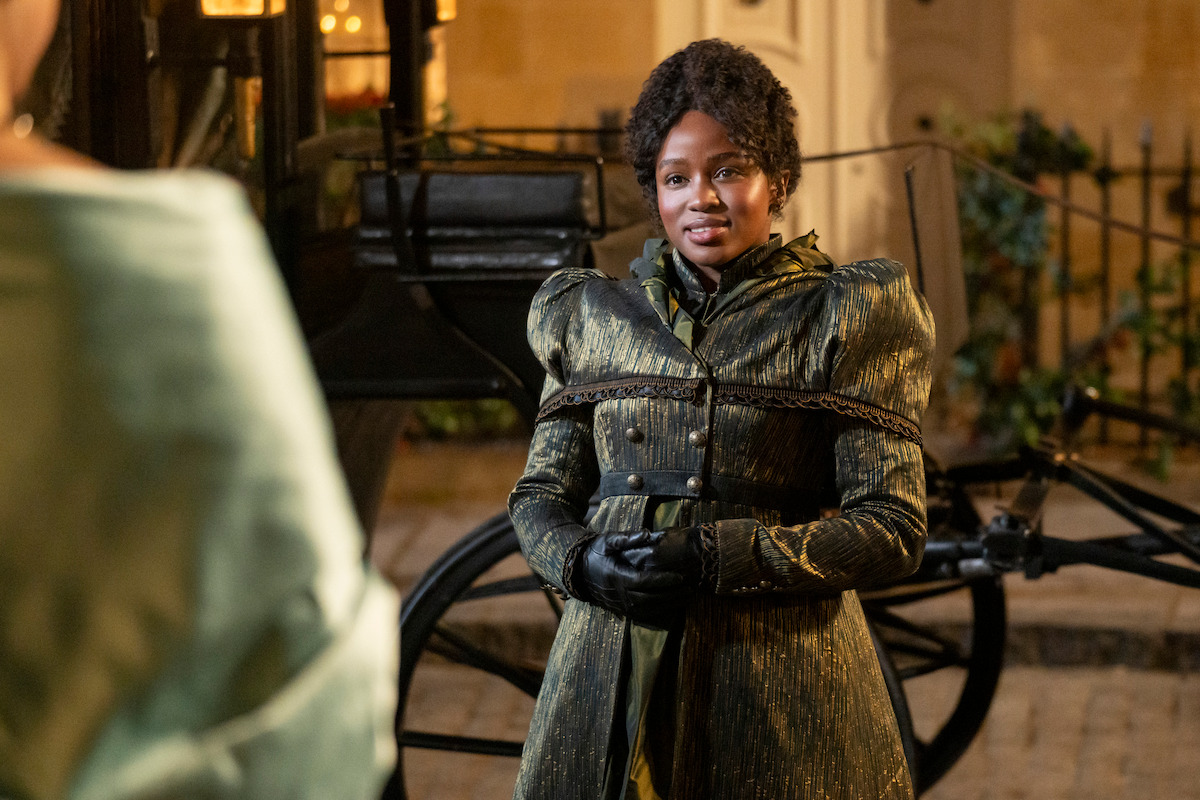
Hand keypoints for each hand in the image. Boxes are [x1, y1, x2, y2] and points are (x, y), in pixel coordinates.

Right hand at [565, 528, 707, 626]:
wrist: (577, 571)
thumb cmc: (595, 552)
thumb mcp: (608, 540)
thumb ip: (628, 538)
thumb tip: (648, 533)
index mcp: (616, 576)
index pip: (644, 581)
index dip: (664, 581)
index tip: (681, 577)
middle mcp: (618, 594)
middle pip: (650, 598)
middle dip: (672, 595)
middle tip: (691, 589)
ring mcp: (619, 604)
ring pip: (648, 609)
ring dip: (669, 605)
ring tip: (687, 597)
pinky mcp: (620, 610)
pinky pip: (643, 615)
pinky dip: (660, 611)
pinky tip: (673, 605)